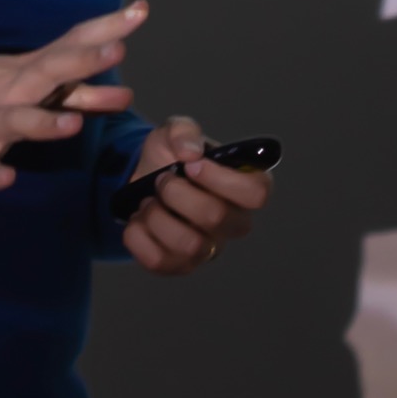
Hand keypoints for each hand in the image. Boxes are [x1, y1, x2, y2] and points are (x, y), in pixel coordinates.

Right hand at [0, 1, 146, 190]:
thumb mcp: (18, 79)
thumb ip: (72, 90)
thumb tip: (122, 90)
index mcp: (24, 71)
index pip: (70, 45)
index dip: (106, 29)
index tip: (141, 12)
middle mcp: (11, 93)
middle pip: (51, 74)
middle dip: (82, 64)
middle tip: (117, 52)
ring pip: (20, 122)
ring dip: (45, 123)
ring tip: (72, 125)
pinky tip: (7, 177)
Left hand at [121, 115, 272, 275]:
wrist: (141, 179)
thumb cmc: (171, 156)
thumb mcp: (174, 131)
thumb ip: (183, 131)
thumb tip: (190, 151)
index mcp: (244, 185)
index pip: (257, 193)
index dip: (222, 179)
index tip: (192, 166)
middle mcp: (234, 223)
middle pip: (216, 217)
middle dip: (177, 192)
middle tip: (161, 179)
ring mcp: (208, 249)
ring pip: (189, 245)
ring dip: (157, 216)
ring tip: (149, 201)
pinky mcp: (179, 266)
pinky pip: (159, 261)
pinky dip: (139, 236)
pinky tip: (139, 220)